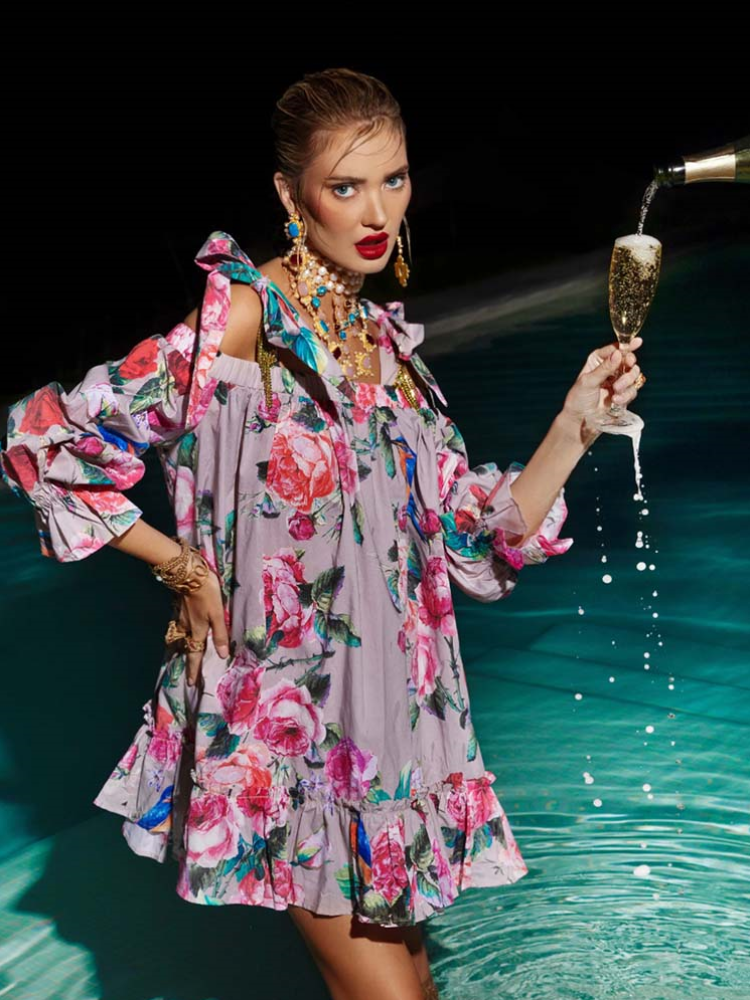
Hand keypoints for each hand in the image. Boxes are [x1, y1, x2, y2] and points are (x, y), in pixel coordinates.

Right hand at [173, 571, 230, 686]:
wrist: (187, 573)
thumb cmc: (206, 593)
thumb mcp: (218, 614)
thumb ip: (220, 634)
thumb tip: (222, 655)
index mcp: (197, 630)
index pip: (195, 654)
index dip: (194, 669)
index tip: (190, 684)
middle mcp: (187, 627)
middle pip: (186, 648)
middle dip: (187, 662)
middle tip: (186, 675)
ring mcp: (181, 617)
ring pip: (180, 638)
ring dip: (181, 649)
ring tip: (181, 657)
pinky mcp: (180, 608)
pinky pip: (179, 627)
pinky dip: (179, 635)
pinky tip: (181, 633)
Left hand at [561, 336, 643, 430]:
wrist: (580, 420)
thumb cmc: (579, 399)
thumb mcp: (588, 381)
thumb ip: (604, 368)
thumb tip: (618, 354)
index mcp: (598, 361)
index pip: (615, 349)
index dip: (626, 345)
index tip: (637, 342)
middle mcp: (610, 369)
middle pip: (628, 360)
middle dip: (629, 364)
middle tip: (628, 366)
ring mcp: (618, 381)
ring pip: (634, 374)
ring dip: (626, 381)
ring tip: (616, 390)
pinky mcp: (624, 395)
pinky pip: (633, 390)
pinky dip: (626, 395)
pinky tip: (615, 400)